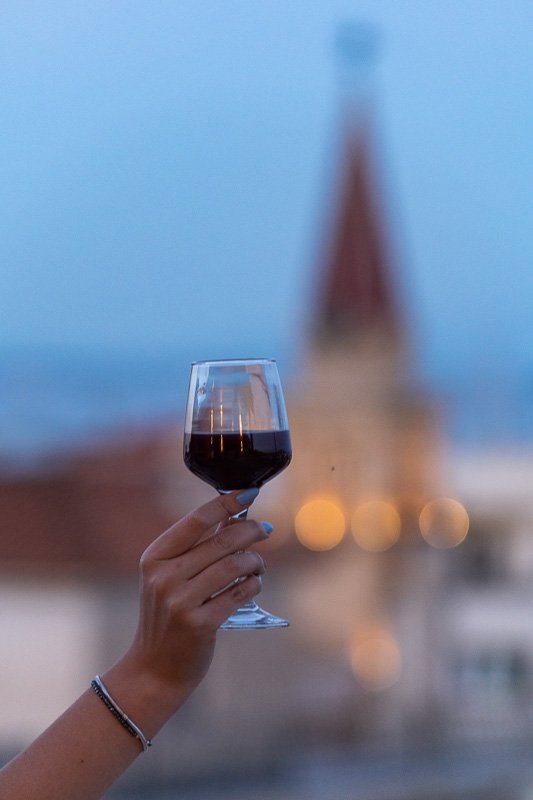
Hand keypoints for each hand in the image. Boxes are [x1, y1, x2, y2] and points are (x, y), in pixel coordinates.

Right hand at [122, 491, 267, 695]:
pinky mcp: (200, 624)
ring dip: (255, 561)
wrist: (154, 668)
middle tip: (266, 529)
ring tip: (258, 565)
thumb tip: (233, 516)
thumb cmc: (168, 616)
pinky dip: (254, 584)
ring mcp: (181, 602)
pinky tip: (254, 584)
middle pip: (221, 541)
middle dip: (251, 531)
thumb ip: (197, 548)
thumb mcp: (170, 577)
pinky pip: (240, 593)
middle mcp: (164, 577)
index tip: (249, 493)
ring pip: (235, 566)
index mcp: (154, 558)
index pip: (196, 520)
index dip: (226, 503)